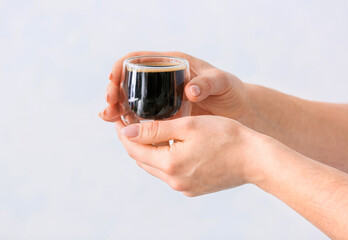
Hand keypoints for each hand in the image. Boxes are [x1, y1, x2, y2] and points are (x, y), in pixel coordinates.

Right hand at [99, 51, 249, 121]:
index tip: (113, 82)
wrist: (237, 109)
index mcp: (172, 63)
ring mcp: (161, 97)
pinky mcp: (164, 114)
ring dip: (117, 107)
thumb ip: (208, 83)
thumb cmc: (231, 91)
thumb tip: (191, 90)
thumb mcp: (222, 83)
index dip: (120, 68)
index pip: (137, 59)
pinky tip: (121, 126)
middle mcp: (162, 79)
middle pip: (128, 81)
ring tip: (109, 117)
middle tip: (109, 107)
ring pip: (131, 99)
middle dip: (114, 92)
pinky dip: (129, 120)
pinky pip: (142, 115)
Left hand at [115, 115, 265, 195]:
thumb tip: (127, 131)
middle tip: (131, 122)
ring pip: (155, 167)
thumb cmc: (225, 136)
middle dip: (133, 141)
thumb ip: (155, 129)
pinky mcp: (193, 189)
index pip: (133, 149)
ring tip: (148, 131)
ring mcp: (184, 188)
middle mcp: (173, 181)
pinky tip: (168, 146)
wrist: (255, 159)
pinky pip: (170, 173)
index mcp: (169, 164)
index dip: (123, 132)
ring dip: (148, 151)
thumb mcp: (188, 126)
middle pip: (142, 160)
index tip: (120, 118)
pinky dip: (163, 159)